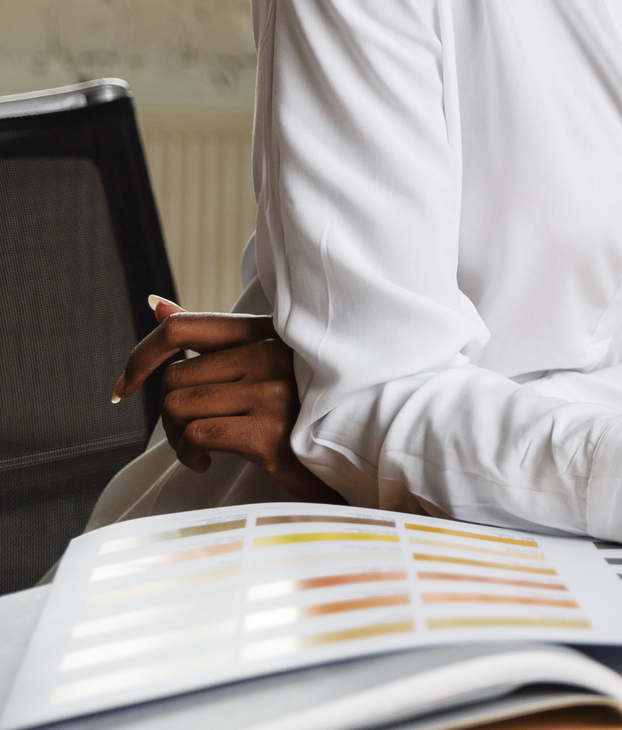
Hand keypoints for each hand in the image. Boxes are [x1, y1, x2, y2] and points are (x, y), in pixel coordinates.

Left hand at [113, 299, 341, 502]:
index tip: (126, 384)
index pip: (186, 327)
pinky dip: (190, 453)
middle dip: (169, 413)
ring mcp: (273, 390)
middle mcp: (272, 353)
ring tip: (199, 448)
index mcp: (269, 333)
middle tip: (188, 433)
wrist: (351, 456)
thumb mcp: (263, 366)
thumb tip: (156, 305)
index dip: (142, 354)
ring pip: (179, 406)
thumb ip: (212, 339)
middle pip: (175, 377)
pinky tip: (207, 461)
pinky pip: (196, 434)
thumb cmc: (300, 412)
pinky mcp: (268, 430)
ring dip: (177, 437)